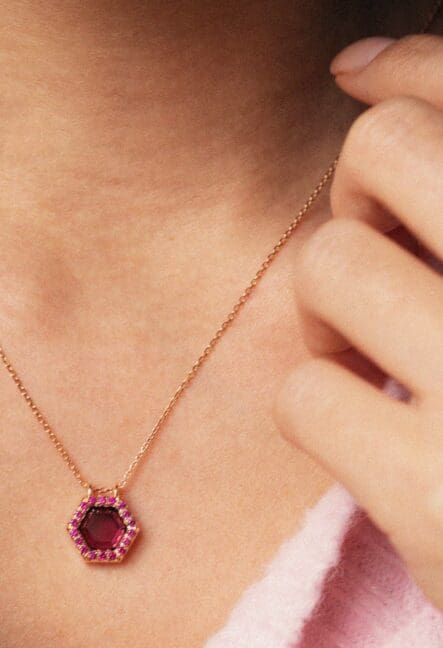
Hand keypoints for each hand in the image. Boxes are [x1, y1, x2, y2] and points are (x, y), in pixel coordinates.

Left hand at [273, 32, 442, 611]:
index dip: (404, 71)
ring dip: (329, 313)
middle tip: (382, 257)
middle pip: (382, 151)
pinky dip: (319, 409)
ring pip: (329, 269)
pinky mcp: (437, 499)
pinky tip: (369, 435)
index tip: (363, 76)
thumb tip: (360, 59)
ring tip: (372, 357)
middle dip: (358, 193)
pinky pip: (305, 396)